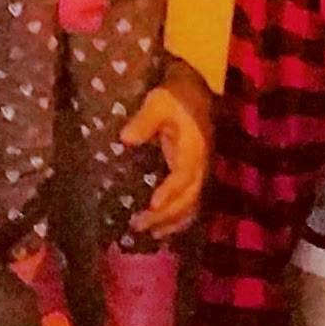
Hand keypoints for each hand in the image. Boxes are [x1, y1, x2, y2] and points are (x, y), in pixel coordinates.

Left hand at [122, 60, 213, 237]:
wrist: (196, 91)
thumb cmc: (174, 98)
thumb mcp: (158, 102)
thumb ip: (144, 120)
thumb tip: (125, 138)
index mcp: (193, 149)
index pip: (182, 176)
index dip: (169, 192)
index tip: (152, 206)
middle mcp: (200, 166)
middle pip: (187, 198)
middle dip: (164, 215)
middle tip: (137, 225)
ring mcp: (199, 173)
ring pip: (190, 205)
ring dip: (170, 221)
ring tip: (148, 234)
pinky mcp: (194, 176)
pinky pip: (191, 203)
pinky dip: (178, 219)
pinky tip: (161, 230)